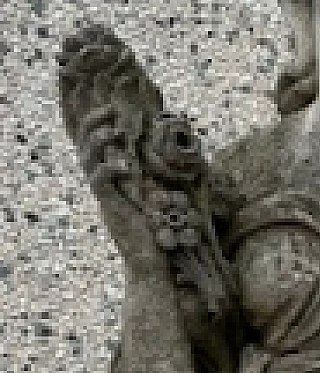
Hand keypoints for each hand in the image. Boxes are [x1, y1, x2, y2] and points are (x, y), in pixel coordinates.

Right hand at [77, 106, 165, 275]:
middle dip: (94, 121)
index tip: (116, 106)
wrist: (154, 267)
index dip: (99, 120)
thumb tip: (181, 153)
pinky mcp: (109, 208)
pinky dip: (110, 167)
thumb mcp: (163, 196)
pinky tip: (126, 164)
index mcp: (114, 178)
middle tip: (113, 110)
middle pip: (84, 143)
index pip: (97, 141)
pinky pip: (99, 180)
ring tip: (117, 129)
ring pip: (87, 158)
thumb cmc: (162, 233)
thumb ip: (161, 175)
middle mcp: (105, 184)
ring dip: (99, 139)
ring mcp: (105, 196)